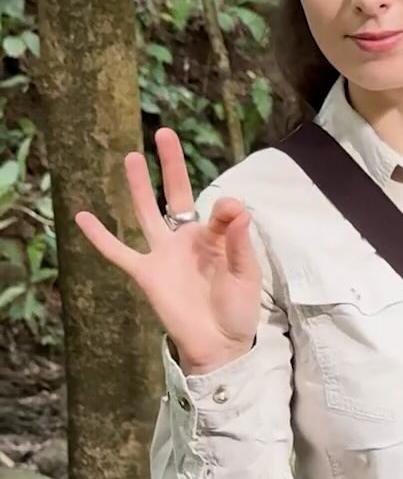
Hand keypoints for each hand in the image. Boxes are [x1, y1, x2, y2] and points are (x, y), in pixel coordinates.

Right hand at [74, 129, 261, 372]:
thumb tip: (237, 206)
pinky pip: (119, 252)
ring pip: (146, 213)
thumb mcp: (245, 274)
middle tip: (163, 133)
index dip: (226, 208)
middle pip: (175, 195)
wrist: (219, 346)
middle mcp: (186, 240)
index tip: (233, 210)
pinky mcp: (146, 274)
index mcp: (214, 239)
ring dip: (138, 186)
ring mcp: (163, 255)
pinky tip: (81, 217)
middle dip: (170, 165)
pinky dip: (100, 237)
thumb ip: (238, 241)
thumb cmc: (237, 311)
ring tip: (131, 157)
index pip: (217, 211)